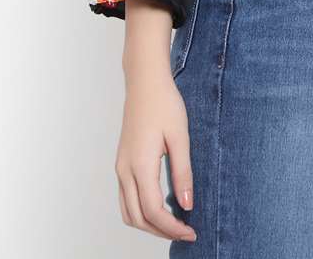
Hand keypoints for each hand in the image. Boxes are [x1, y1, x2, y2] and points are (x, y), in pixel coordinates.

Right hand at [116, 0, 196, 242]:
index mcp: (140, 165)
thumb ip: (183, 172)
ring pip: (128, 211)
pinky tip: (160, 205)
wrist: (144, 82)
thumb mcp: (180, 136)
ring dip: (148, 224)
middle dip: (161, 231)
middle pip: (137, 217)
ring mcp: (120, 166)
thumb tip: (186, 204)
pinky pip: (126, 198)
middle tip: (185, 231)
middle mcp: (125, 170)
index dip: (172, 228)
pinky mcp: (122, 162)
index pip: (153, 211)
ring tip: (173, 223)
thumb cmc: (164, 103)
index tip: (192, 231)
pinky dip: (140, 210)